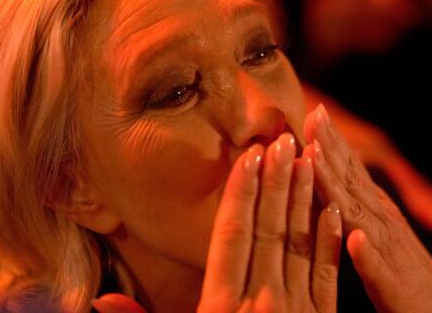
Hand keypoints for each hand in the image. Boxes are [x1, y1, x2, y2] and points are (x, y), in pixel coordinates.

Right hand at [93, 133, 341, 312]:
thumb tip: (98, 302)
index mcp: (221, 307)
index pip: (232, 235)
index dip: (242, 192)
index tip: (251, 154)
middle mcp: (261, 303)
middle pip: (269, 229)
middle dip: (277, 181)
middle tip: (284, 137)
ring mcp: (296, 312)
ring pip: (301, 243)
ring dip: (305, 198)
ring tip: (309, 158)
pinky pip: (328, 275)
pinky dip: (331, 241)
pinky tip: (334, 210)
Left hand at [303, 104, 431, 312]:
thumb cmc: (403, 277)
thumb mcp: (377, 234)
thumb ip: (354, 208)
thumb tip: (327, 185)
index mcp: (375, 210)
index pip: (350, 169)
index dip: (329, 140)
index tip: (308, 109)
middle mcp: (382, 221)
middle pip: (352, 180)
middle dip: (330, 148)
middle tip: (310, 115)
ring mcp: (388, 250)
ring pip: (359, 215)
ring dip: (337, 187)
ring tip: (316, 160)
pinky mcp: (393, 284)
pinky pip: (376, 268)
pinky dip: (365, 253)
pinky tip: (355, 239)